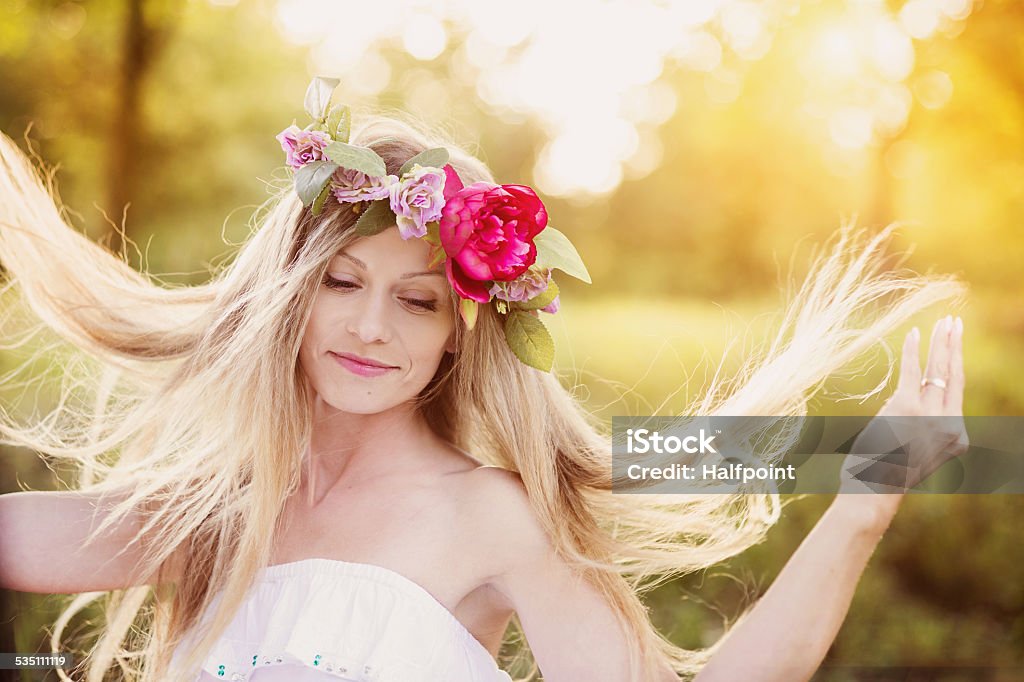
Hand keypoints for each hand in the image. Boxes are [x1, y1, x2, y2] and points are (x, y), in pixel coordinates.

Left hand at [841, 315, 968, 492]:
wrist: (874, 490)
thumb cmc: (887, 473)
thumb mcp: (915, 451)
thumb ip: (922, 427)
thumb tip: (914, 401)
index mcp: (956, 437)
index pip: (957, 391)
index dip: (957, 363)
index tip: (955, 342)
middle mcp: (949, 424)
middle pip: (953, 375)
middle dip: (954, 345)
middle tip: (954, 322)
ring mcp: (929, 416)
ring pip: (937, 370)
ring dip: (939, 342)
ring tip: (943, 321)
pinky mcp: (906, 408)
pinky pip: (912, 371)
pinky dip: (912, 350)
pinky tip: (914, 333)